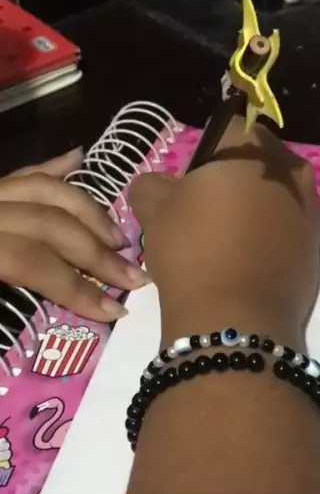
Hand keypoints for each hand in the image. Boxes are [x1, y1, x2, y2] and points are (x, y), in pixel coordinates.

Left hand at [0, 148, 148, 321]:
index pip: (32, 261)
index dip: (76, 288)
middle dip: (95, 251)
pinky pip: (22, 173)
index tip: (113, 311)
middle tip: (132, 276)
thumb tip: (47, 334)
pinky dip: (52, 167)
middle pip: (49, 222)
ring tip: (116, 236)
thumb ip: (7, 312)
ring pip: (43, 188)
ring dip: (87, 211)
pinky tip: (78, 159)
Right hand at [130, 117, 319, 342]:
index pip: (230, 124)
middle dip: (238, 174)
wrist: (236, 319)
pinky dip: (272, 235)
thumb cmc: (192, 251)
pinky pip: (290, 226)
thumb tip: (160, 185)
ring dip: (257, 205)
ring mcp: (310, 209)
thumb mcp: (153, 212)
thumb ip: (152, 185)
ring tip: (228, 239)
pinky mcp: (318, 245)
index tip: (194, 177)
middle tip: (208, 208)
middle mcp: (289, 169)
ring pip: (278, 192)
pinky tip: (248, 261)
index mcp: (250, 148)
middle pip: (259, 157)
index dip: (209, 148)